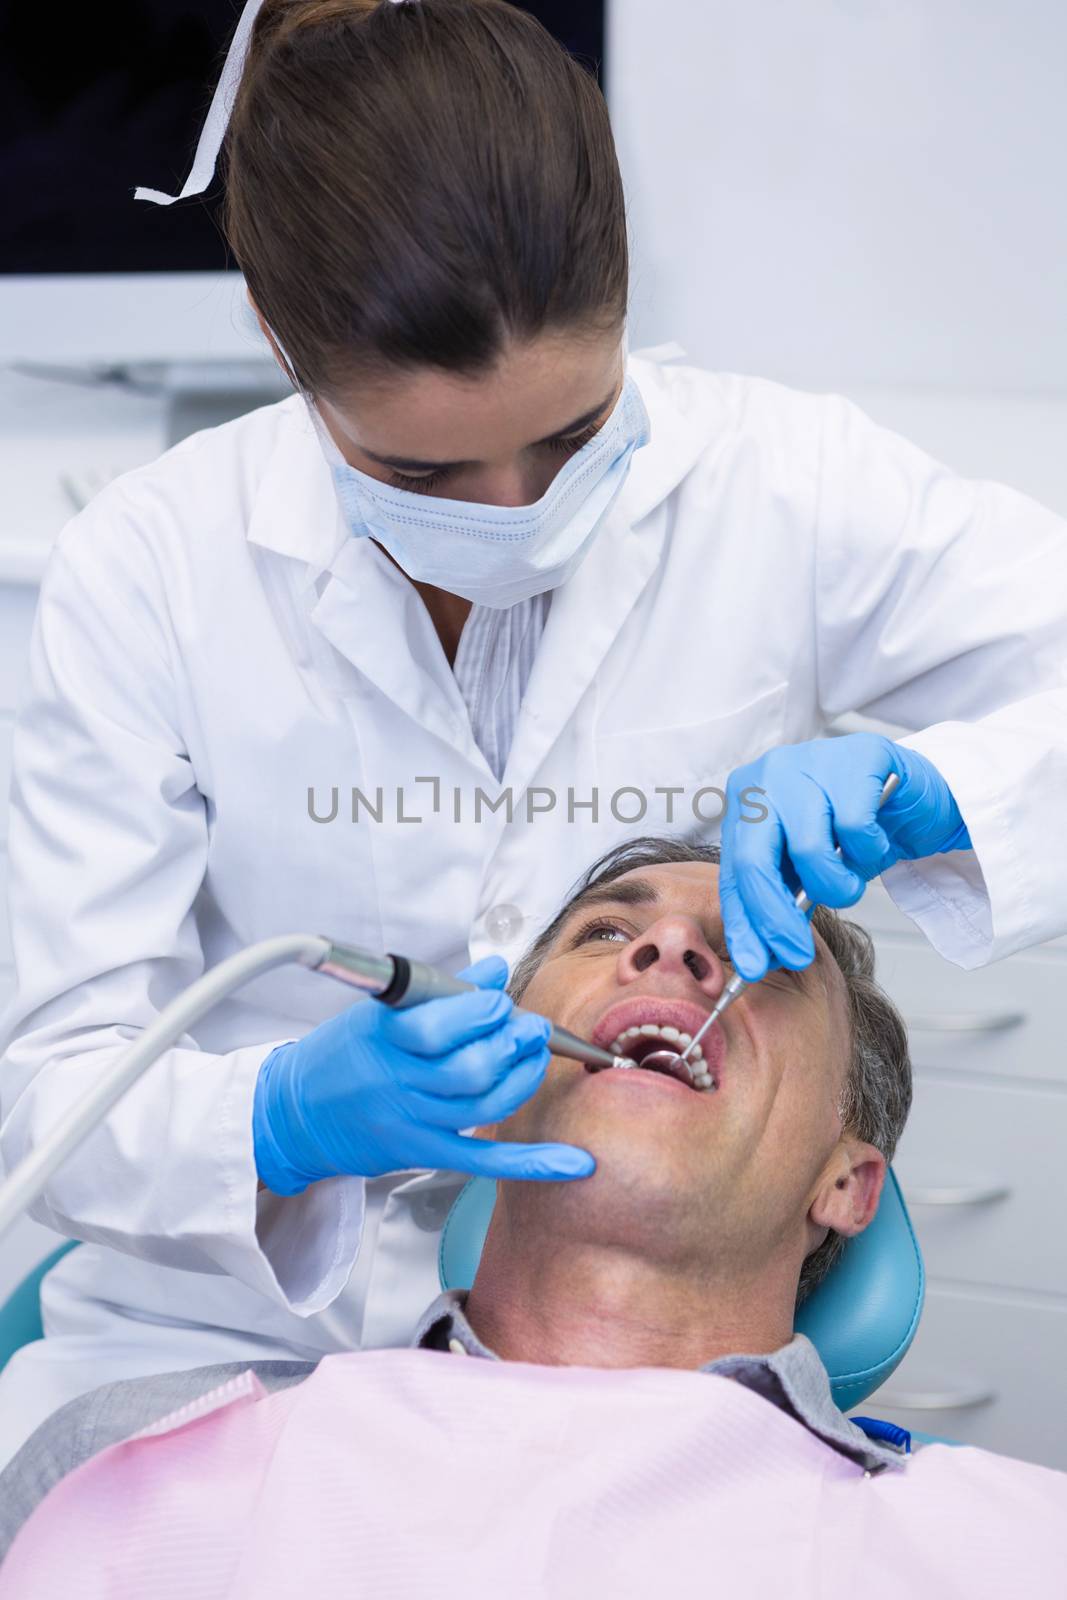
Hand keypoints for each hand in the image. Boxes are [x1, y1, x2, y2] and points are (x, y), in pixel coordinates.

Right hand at [253, 955, 594, 1193]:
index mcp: (381, 1038)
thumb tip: (495, 970)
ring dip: (522, 1077)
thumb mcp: (378, 1011)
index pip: (438, 1027)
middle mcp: (396, 1083)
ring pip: (483, 1108)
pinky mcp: (423, 1153)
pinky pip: (484, 1161)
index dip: (481, 1012)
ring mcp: (411, 1123)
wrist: (295, 1115)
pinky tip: (573, 1161)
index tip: (499, 1000)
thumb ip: (440, 990)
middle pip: (469, 1070)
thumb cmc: (342, 1054)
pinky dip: (532, 1162)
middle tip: (527, 1027)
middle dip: (510, 1044)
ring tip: (534, 1053)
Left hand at [720, 733, 969, 979]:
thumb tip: (763, 955)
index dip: (744, 924)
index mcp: (747, 801)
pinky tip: (876, 840)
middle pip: (756, 860)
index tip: (754, 966)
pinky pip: (854, 829)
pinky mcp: (856, 758)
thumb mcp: (810, 871)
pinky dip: (869, 850)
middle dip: (775, 918)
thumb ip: (784, 901)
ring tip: (852, 879)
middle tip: (797, 954)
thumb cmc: (856, 830)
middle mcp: (769, 775)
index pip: (736, 872)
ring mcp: (810, 761)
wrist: (915, 797)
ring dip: (837, 884)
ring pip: (808, 849)